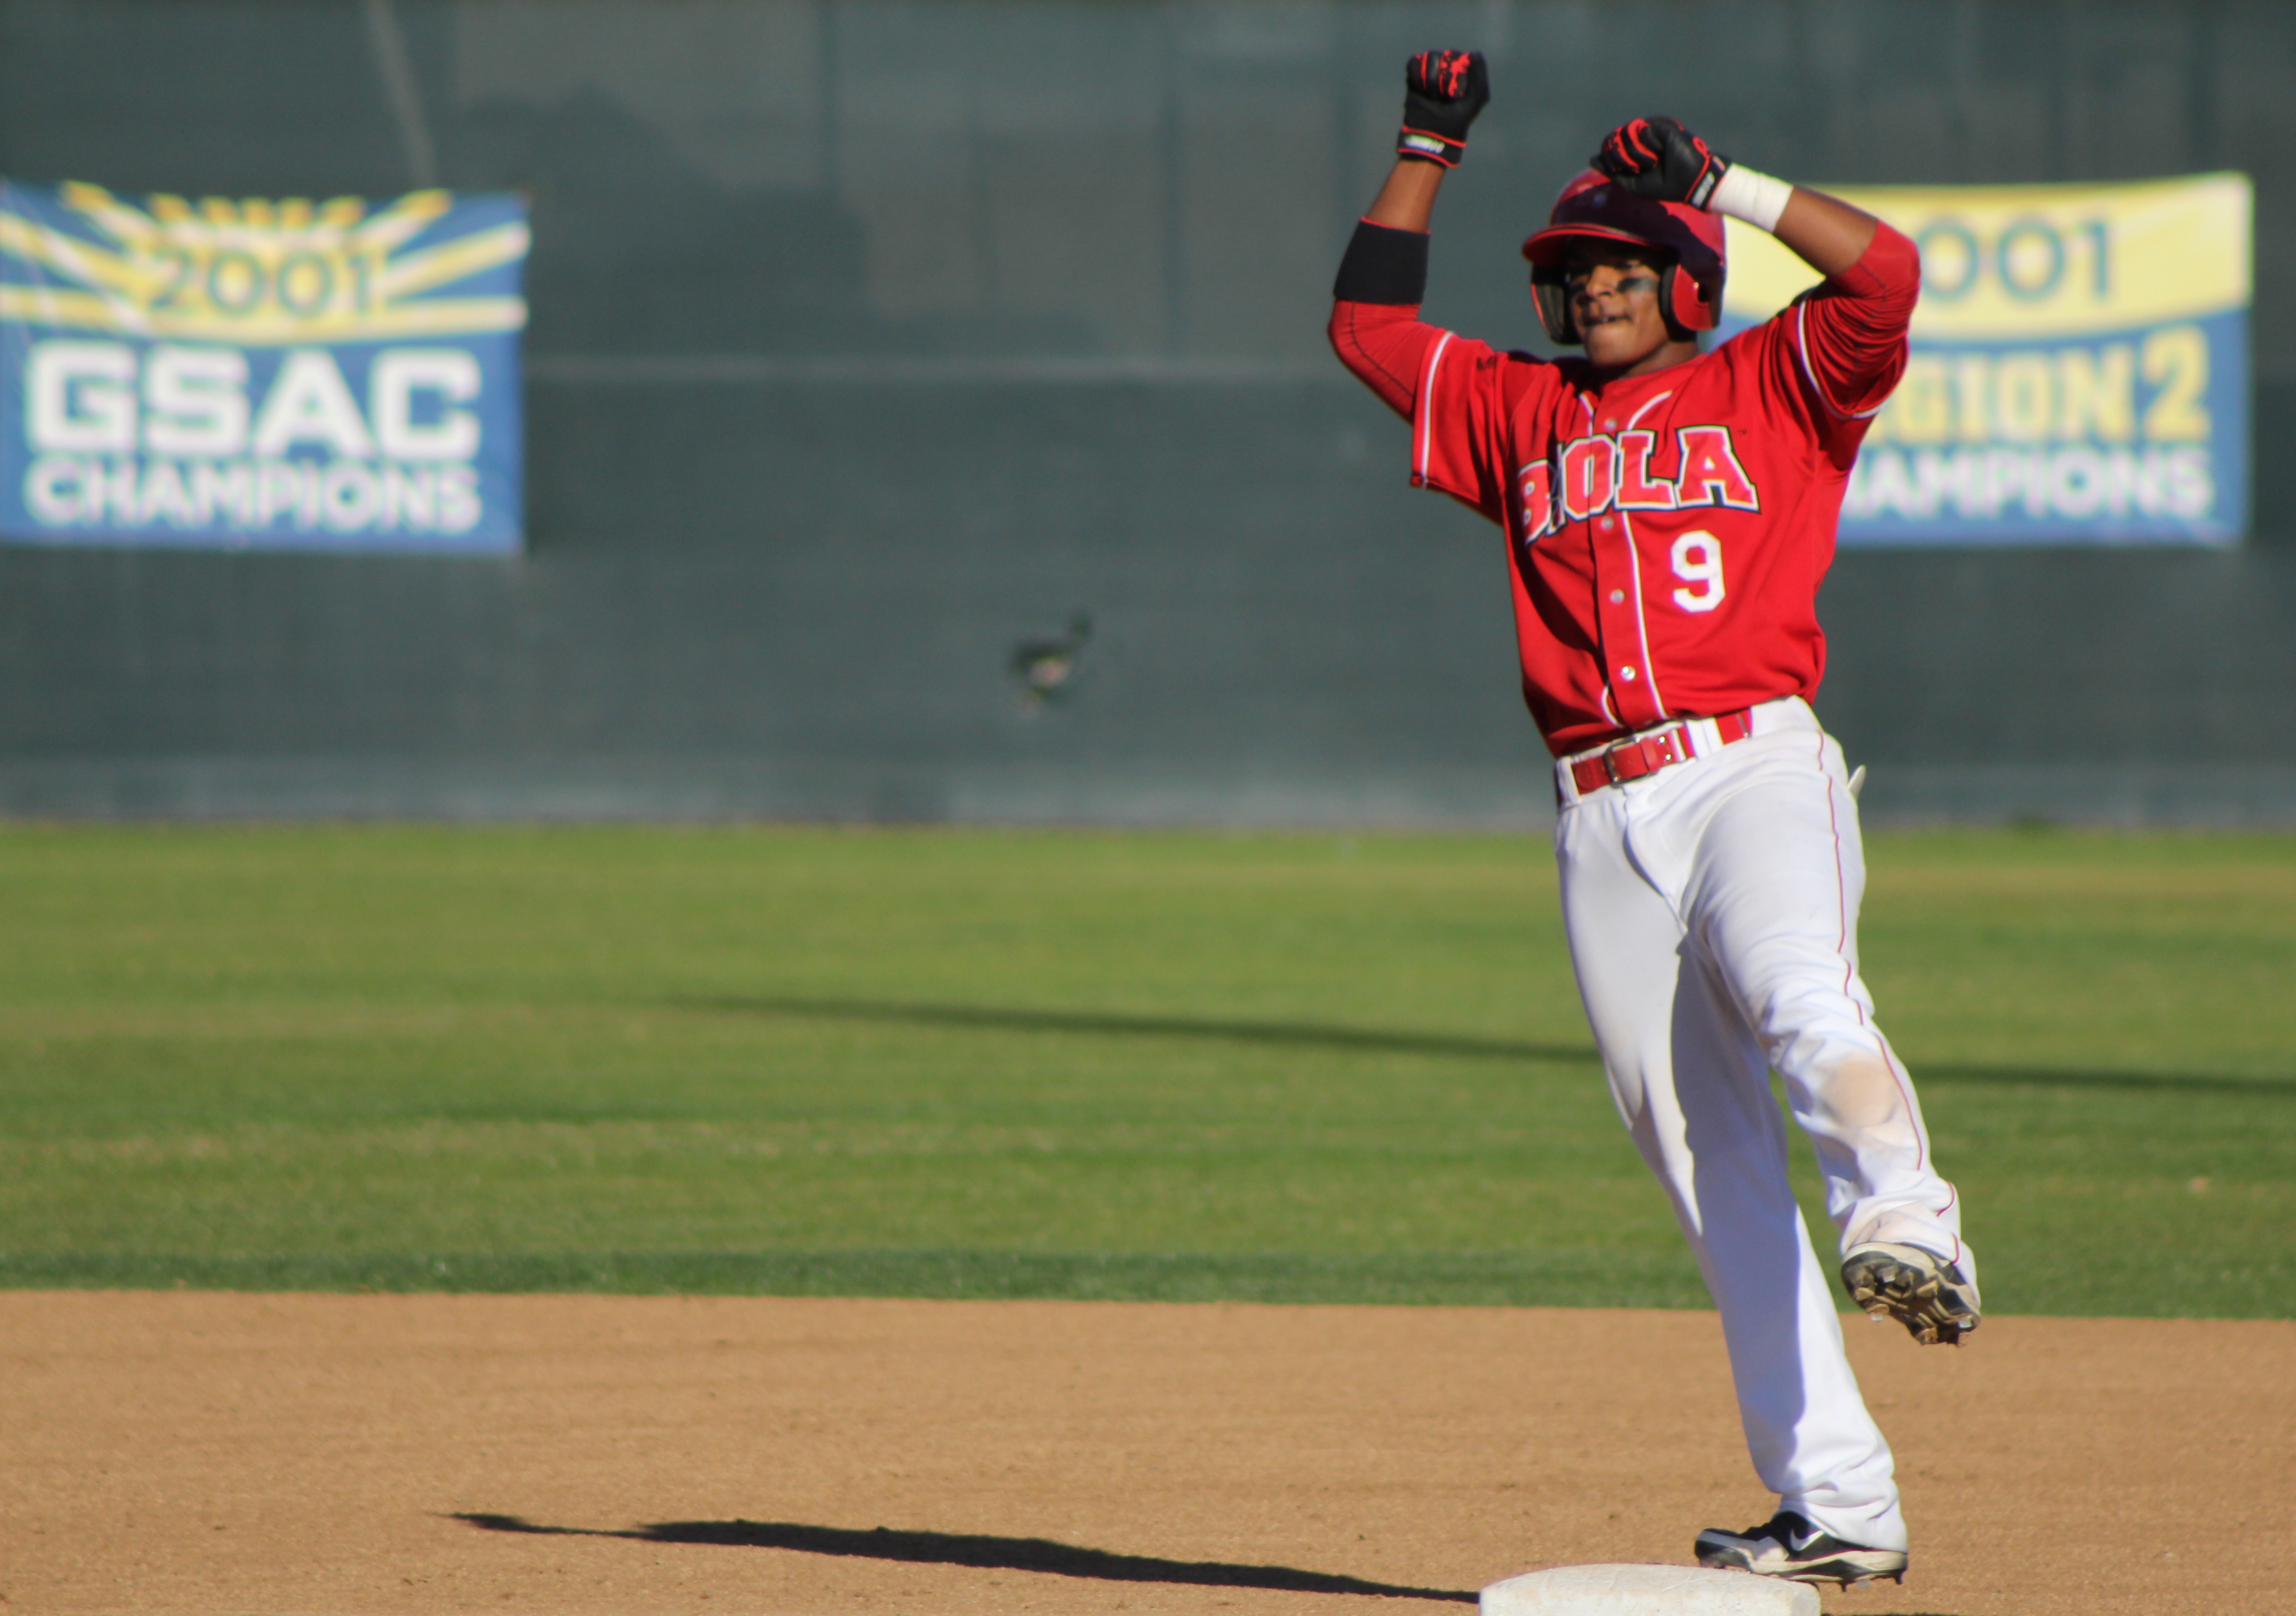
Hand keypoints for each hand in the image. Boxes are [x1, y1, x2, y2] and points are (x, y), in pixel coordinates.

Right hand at [1397, 50, 1488, 167]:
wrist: (1431, 134)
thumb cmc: (1457, 119)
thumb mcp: (1476, 98)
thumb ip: (1479, 76)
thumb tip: (1473, 53)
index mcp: (1460, 73)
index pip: (1458, 56)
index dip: (1458, 67)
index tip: (1458, 84)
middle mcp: (1444, 70)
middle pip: (1444, 55)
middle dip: (1444, 76)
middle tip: (1444, 95)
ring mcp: (1428, 72)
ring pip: (1429, 58)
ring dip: (1431, 79)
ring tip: (1432, 96)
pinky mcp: (1413, 78)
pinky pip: (1413, 64)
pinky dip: (1417, 75)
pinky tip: (1421, 89)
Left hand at [1593, 116, 1727, 208]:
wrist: (1688, 182)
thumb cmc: (1662, 186)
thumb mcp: (1631, 183)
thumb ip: (1611, 170)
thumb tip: (1592, 159)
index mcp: (1631, 152)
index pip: (1608, 144)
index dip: (1608, 157)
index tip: (1617, 169)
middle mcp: (1639, 139)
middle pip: (1613, 137)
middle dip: (1618, 155)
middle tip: (1635, 168)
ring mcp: (1650, 131)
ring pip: (1625, 132)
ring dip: (1634, 153)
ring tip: (1650, 163)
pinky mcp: (1662, 125)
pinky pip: (1641, 129)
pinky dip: (1646, 145)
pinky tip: (1659, 153)